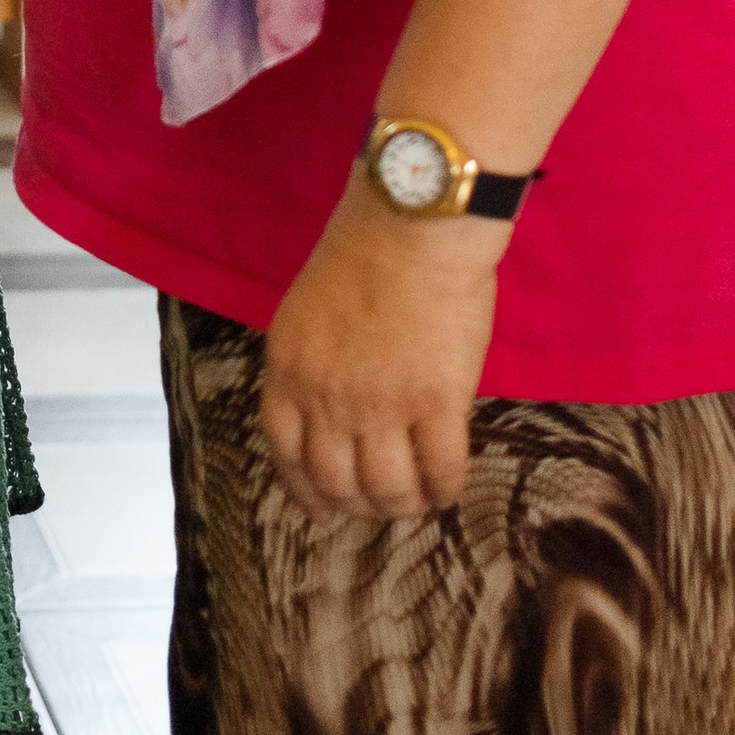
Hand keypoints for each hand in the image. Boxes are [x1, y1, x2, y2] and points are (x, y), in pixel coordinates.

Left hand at [260, 174, 501, 520]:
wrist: (414, 223)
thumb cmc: (363, 252)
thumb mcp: (308, 311)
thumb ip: (312, 365)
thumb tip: (332, 416)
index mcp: (288, 368)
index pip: (286, 451)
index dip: (304, 490)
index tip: (321, 511)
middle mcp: (326, 397)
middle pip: (336, 480)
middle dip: (359, 504)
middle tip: (381, 503)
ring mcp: (381, 405)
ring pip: (388, 488)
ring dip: (403, 504)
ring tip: (417, 500)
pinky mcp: (437, 403)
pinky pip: (441, 470)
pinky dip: (445, 489)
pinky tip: (449, 488)